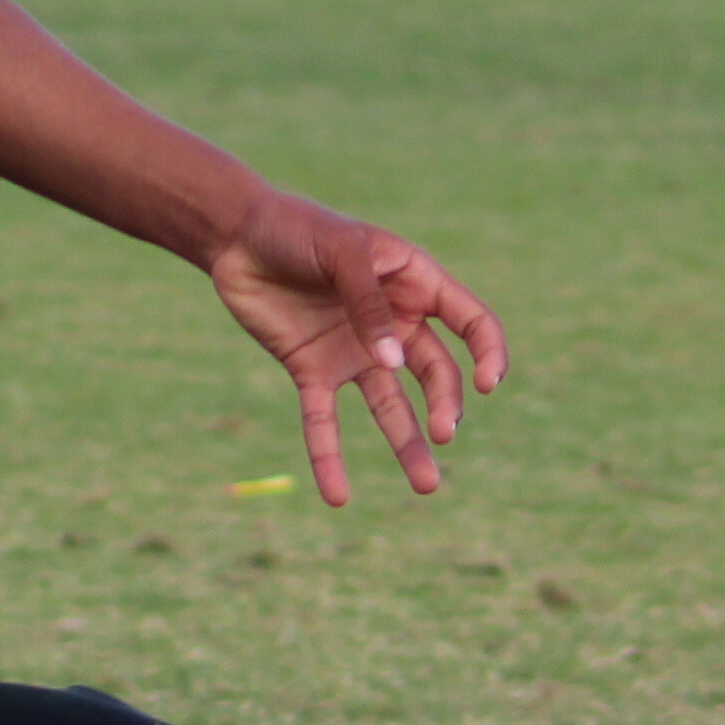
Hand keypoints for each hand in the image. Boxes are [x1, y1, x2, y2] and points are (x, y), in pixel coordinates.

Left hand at [204, 193, 504, 506]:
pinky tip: (337, 496)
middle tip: (443, 434)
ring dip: (408, 446)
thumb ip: (368, 303)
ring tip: (427, 487)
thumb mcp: (341, 252)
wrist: (236, 235)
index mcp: (414, 283)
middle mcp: (393, 324)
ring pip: (391, 407)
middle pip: (436, 373)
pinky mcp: (313, 371)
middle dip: (446, 405)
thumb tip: (394, 361)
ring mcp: (354, 351)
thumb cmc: (297, 228)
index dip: (488, 354)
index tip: (486, 385)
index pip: (471, 323)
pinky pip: (325, 421)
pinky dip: (329, 457)